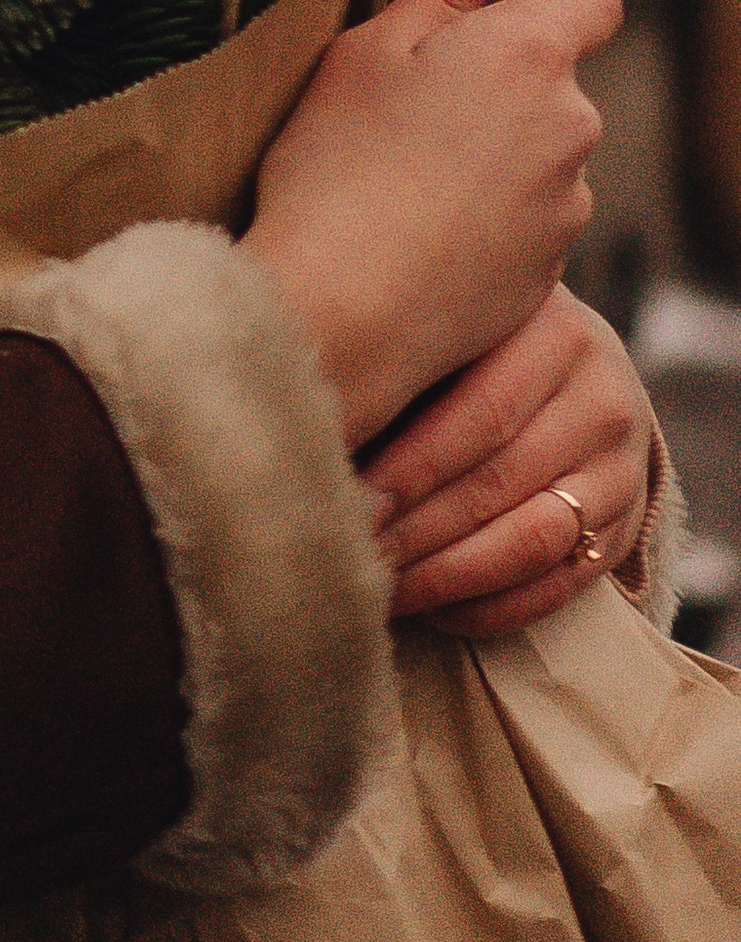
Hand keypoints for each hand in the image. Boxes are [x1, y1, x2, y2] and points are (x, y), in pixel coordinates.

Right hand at [242, 0, 617, 449]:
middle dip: (502, 78)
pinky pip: (528, 220)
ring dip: (496, 151)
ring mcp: (566, 205)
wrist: (341, 312)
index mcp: (529, 54)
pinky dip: (489, 216)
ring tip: (407, 175)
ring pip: (541, 153)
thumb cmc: (338, 165)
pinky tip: (421, 230)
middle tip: (414, 94)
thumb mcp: (369, 50)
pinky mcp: (549, 270)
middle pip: (556, 79)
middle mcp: (570, 125)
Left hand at [364, 286, 651, 636]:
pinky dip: (491, 607)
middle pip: (502, 483)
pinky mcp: (624, 529)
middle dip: (418, 529)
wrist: (575, 368)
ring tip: (384, 589)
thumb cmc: (478, 346)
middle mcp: (602, 401)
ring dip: (449, 577)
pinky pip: (559, 586)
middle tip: (355, 553)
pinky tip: (433, 609)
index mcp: (557, 335)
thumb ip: (407, 365)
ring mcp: (622, 470)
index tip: (349, 500)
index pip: (481, 415)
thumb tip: (318, 429)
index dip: (411, 467)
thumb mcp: (455, 332)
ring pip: (533, 542)